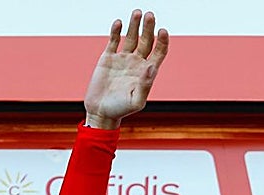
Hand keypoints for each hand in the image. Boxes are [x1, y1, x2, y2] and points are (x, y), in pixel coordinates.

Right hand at [83, 10, 168, 129]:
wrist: (100, 112)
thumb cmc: (120, 110)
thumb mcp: (135, 100)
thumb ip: (145, 84)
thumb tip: (151, 66)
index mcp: (146, 72)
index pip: (159, 52)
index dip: (162, 41)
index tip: (162, 30)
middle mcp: (136, 63)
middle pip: (146, 40)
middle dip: (148, 27)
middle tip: (149, 15)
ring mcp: (122, 59)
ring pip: (131, 37)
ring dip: (134, 25)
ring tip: (137, 12)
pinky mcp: (108, 58)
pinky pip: (114, 41)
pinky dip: (116, 31)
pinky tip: (119, 23)